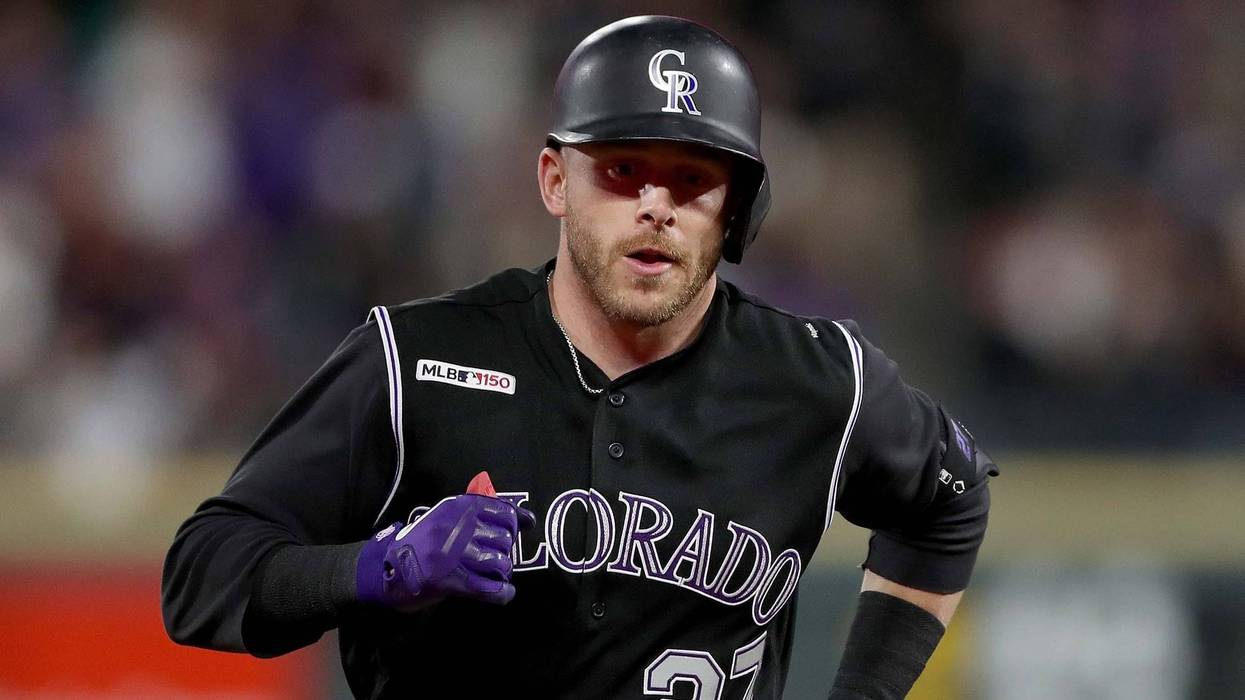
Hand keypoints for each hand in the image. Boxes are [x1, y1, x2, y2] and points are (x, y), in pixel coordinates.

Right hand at [357, 494, 535, 610]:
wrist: (386, 567)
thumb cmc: (422, 542)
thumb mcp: (446, 516)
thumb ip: (480, 513)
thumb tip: (527, 518)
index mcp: (458, 507)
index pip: (505, 512)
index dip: (515, 524)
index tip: (519, 529)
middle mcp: (458, 527)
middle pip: (504, 540)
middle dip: (504, 552)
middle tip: (493, 558)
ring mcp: (454, 555)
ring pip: (500, 564)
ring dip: (501, 572)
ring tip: (492, 574)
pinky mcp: (451, 581)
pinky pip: (489, 589)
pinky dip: (502, 594)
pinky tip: (504, 593)